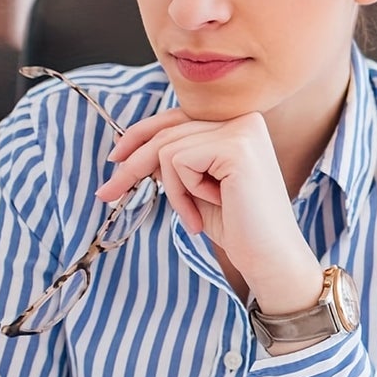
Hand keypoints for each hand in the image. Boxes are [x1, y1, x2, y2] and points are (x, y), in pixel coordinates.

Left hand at [96, 108, 321, 310]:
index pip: (177, 119)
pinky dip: (183, 192)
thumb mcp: (196, 186)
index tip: (114, 159)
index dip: (140, 136)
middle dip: (133, 166)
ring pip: (168, 149)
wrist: (269, 257)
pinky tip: (208, 209)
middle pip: (167, 132)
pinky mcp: (236, 147)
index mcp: (238, 125)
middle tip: (107, 193)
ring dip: (172, 190)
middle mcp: (243, 119)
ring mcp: (241, 130)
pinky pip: (178, 162)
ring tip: (194, 216)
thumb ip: (173, 160)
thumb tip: (127, 146)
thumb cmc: (237, 226)